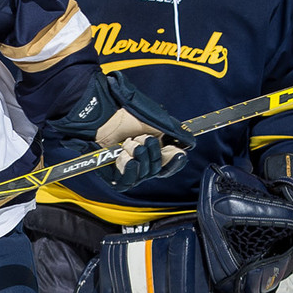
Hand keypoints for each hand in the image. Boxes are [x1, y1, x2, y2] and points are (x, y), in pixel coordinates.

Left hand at [49, 71, 193, 190]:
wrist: (102, 110)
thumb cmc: (127, 111)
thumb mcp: (158, 120)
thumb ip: (176, 133)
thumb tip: (189, 145)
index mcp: (153, 148)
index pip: (169, 164)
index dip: (174, 161)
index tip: (177, 153)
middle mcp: (140, 158)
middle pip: (156, 170)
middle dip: (153, 154)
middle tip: (143, 139)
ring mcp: (125, 166)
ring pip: (143, 175)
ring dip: (140, 158)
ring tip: (130, 143)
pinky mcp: (110, 172)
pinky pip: (125, 182)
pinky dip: (130, 172)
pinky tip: (129, 160)